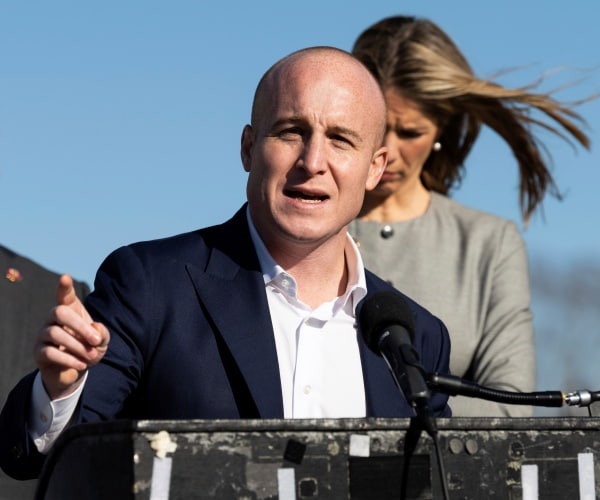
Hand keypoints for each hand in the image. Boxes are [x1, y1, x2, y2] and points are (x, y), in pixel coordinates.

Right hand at [34, 274, 109, 399]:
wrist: (75, 371)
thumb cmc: (89, 349)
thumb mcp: (101, 342)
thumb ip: (102, 333)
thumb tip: (96, 329)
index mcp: (70, 311)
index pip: (64, 295)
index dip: (64, 287)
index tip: (65, 277)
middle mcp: (53, 318)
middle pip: (59, 312)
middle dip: (80, 326)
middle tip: (96, 340)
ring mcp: (43, 334)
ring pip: (55, 333)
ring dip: (77, 346)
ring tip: (91, 356)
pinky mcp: (38, 351)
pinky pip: (49, 352)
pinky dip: (68, 359)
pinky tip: (82, 365)